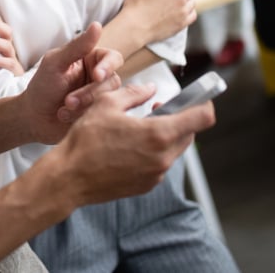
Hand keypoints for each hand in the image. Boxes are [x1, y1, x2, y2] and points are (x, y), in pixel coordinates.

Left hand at [21, 23, 123, 143]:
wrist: (33, 119)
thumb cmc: (42, 87)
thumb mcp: (55, 63)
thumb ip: (77, 46)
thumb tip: (97, 25)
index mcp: (91, 59)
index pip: (113, 57)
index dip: (108, 66)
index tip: (97, 76)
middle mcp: (100, 77)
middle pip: (112, 81)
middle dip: (89, 92)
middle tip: (68, 101)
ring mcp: (100, 97)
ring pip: (109, 99)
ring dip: (84, 105)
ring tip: (62, 110)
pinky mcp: (99, 114)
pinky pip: (104, 114)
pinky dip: (84, 116)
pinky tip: (65, 117)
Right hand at [50, 86, 215, 203]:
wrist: (69, 177)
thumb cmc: (85, 141)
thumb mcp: (106, 104)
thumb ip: (134, 94)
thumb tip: (149, 89)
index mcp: (158, 134)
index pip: (202, 118)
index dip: (204, 104)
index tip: (198, 98)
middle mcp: (163, 157)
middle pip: (190, 134)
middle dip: (179, 119)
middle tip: (157, 109)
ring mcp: (156, 174)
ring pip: (174, 149)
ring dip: (165, 136)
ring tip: (139, 128)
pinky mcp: (147, 185)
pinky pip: (160, 164)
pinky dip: (153, 152)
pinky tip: (129, 147)